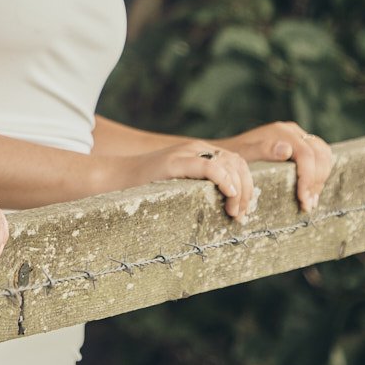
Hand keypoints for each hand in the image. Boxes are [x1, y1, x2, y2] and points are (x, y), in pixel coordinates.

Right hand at [122, 143, 257, 219]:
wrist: (116, 178)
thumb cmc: (147, 187)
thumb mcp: (181, 185)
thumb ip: (202, 188)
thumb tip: (230, 208)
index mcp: (200, 153)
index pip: (237, 163)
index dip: (248, 186)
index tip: (244, 210)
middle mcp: (196, 149)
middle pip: (238, 163)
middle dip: (246, 191)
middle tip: (240, 215)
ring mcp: (185, 153)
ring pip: (228, 165)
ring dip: (238, 190)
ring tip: (233, 211)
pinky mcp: (175, 162)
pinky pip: (209, 167)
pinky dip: (224, 180)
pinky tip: (228, 194)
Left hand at [217, 121, 333, 211]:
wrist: (226, 152)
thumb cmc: (232, 156)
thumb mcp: (243, 154)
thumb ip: (263, 150)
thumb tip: (288, 150)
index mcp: (281, 132)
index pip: (307, 154)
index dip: (309, 178)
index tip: (303, 199)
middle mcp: (292, 131)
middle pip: (319, 155)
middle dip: (316, 182)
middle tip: (308, 204)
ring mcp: (298, 136)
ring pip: (324, 155)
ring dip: (320, 179)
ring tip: (310, 201)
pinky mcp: (301, 144)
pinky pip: (320, 157)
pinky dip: (320, 174)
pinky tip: (311, 191)